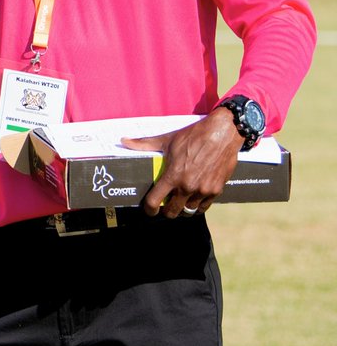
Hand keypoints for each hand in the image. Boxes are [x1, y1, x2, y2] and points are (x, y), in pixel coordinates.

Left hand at [121, 109, 241, 217]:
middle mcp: (187, 187)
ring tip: (179, 202)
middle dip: (167, 211)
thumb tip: (124, 141)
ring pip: (189, 211)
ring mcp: (203, 190)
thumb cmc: (193, 136)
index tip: (148, 210)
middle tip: (164, 205)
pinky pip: (204, 206)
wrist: (223, 133)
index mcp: (173, 176)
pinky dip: (197, 205)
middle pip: (173, 212)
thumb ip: (144, 144)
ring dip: (182, 209)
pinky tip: (193, 198)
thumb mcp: (167, 140)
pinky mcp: (217, 190)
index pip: (155, 201)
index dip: (149, 209)